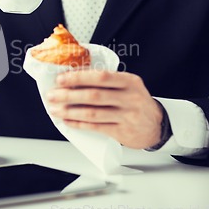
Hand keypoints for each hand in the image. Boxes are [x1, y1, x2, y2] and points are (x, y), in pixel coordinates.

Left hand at [47, 70, 162, 148]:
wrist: (156, 126)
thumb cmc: (136, 102)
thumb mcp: (128, 86)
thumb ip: (106, 82)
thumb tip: (73, 79)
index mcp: (129, 81)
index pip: (101, 76)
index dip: (78, 77)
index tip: (61, 79)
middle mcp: (130, 97)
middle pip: (94, 95)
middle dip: (68, 95)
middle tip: (52, 95)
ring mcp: (127, 116)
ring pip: (92, 112)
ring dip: (69, 111)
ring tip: (55, 109)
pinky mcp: (122, 132)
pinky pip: (96, 127)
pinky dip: (79, 123)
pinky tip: (68, 120)